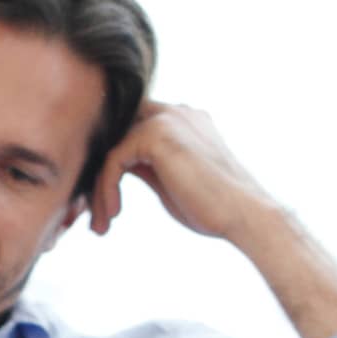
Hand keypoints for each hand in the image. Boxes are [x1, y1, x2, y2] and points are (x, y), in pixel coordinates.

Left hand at [88, 101, 278, 244]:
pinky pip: (114, 159)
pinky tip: (114, 214)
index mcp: (182, 120)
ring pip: (111, 149)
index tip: (101, 203)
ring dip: (99, 190)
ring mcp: (167, 119)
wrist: (245, 216)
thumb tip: (112, 171)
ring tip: (100, 225)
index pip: (129, 130)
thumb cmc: (213, 208)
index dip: (109, 164)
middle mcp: (175, 112)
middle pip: (115, 135)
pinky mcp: (158, 134)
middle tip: (91, 214)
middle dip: (97, 174)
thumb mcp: (170, 182)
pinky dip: (107, 189)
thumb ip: (146, 167)